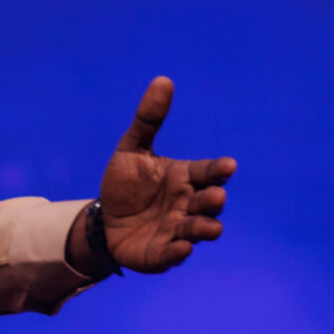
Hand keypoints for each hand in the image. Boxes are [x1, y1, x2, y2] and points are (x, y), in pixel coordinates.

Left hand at [88, 79, 235, 273]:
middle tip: (216, 196)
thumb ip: (148, 120)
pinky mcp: (162, 254)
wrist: (104, 220)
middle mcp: (188, 205)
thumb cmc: (126, 184)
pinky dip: (178, 252)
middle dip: (214, 201)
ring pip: (198, 230)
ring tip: (209, 227)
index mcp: (185, 178)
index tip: (229, 166)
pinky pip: (173, 254)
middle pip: (208, 203)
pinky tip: (181, 248)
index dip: (219, 170)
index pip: (208, 172)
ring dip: (205, 229)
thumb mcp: (132, 149)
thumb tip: (163, 79)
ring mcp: (177, 230)